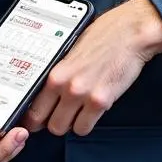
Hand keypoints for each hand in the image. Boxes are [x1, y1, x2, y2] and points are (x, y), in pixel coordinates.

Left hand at [22, 0, 161, 136]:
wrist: (129, 33)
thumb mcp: (70, 50)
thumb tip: (45, 90)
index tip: (35, 120)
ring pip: (64, 129)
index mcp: (54, 71)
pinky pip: (85, 128)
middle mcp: (65, 85)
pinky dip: (87, 123)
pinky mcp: (101, 101)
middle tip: (61, 114)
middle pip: (46, 123)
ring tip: (78, 111)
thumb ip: (58, 71)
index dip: (33, 118)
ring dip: (70, 123)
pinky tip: (91, 110)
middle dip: (53, 121)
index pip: (32, 107)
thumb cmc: (103, 36)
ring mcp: (82, 94)